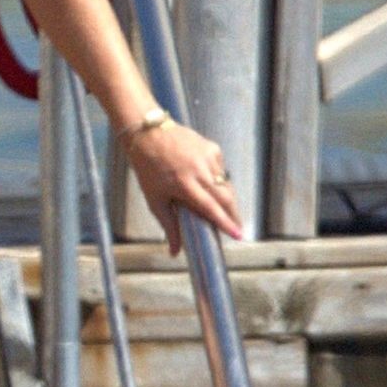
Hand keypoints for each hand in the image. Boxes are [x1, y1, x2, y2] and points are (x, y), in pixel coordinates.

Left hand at [126, 121, 244, 254]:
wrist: (148, 134)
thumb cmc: (148, 169)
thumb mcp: (155, 200)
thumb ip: (169, 226)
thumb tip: (175, 252)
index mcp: (184, 184)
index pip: (211, 207)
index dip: (225, 222)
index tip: (237, 234)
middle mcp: (199, 170)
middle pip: (226, 196)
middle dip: (233, 213)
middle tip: (236, 226)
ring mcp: (208, 157)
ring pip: (226, 184)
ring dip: (226, 198)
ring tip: (222, 208)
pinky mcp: (213, 148)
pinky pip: (221, 170)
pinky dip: (218, 180)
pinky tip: (207, 182)